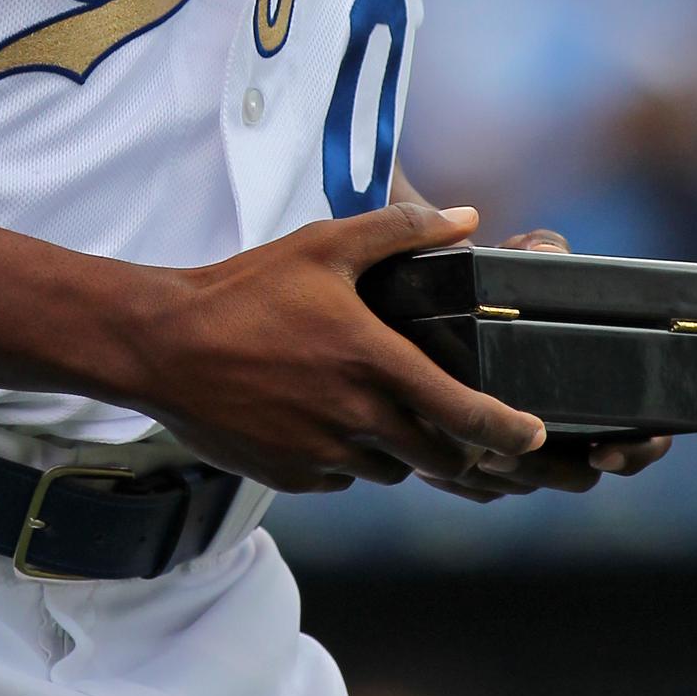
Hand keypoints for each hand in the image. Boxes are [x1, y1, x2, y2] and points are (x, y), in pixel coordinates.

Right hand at [147, 202, 547, 494]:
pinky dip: (348, 458)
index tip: (533, 435)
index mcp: (374, 362)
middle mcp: (357, 417)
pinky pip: (341, 478)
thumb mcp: (323, 245)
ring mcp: (323, 453)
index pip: (467, 414)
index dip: (510, 431)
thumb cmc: (243, 290)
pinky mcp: (292, 476)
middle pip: (440, 458)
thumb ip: (400, 230)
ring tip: (379, 411)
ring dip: (399, 451)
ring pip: (390, 470)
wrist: (163, 344)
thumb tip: (465, 217)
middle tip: (459, 429)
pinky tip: (325, 419)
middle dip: (460, 449)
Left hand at [419, 228, 673, 503]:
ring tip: (480, 456)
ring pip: (532, 484)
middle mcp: (576, 424)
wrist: (442, 293)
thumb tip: (544, 251)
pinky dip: (469, 480)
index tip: (601, 450)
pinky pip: (487, 487)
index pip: (646, 436)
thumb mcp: (523, 260)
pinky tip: (446, 461)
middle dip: (550, 472)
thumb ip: (540, 249)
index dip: (637, 451)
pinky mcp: (488, 451)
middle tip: (513, 454)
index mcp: (605, 388)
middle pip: (580, 476)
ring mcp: (533, 444)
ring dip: (510, 477)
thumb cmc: (501, 278)